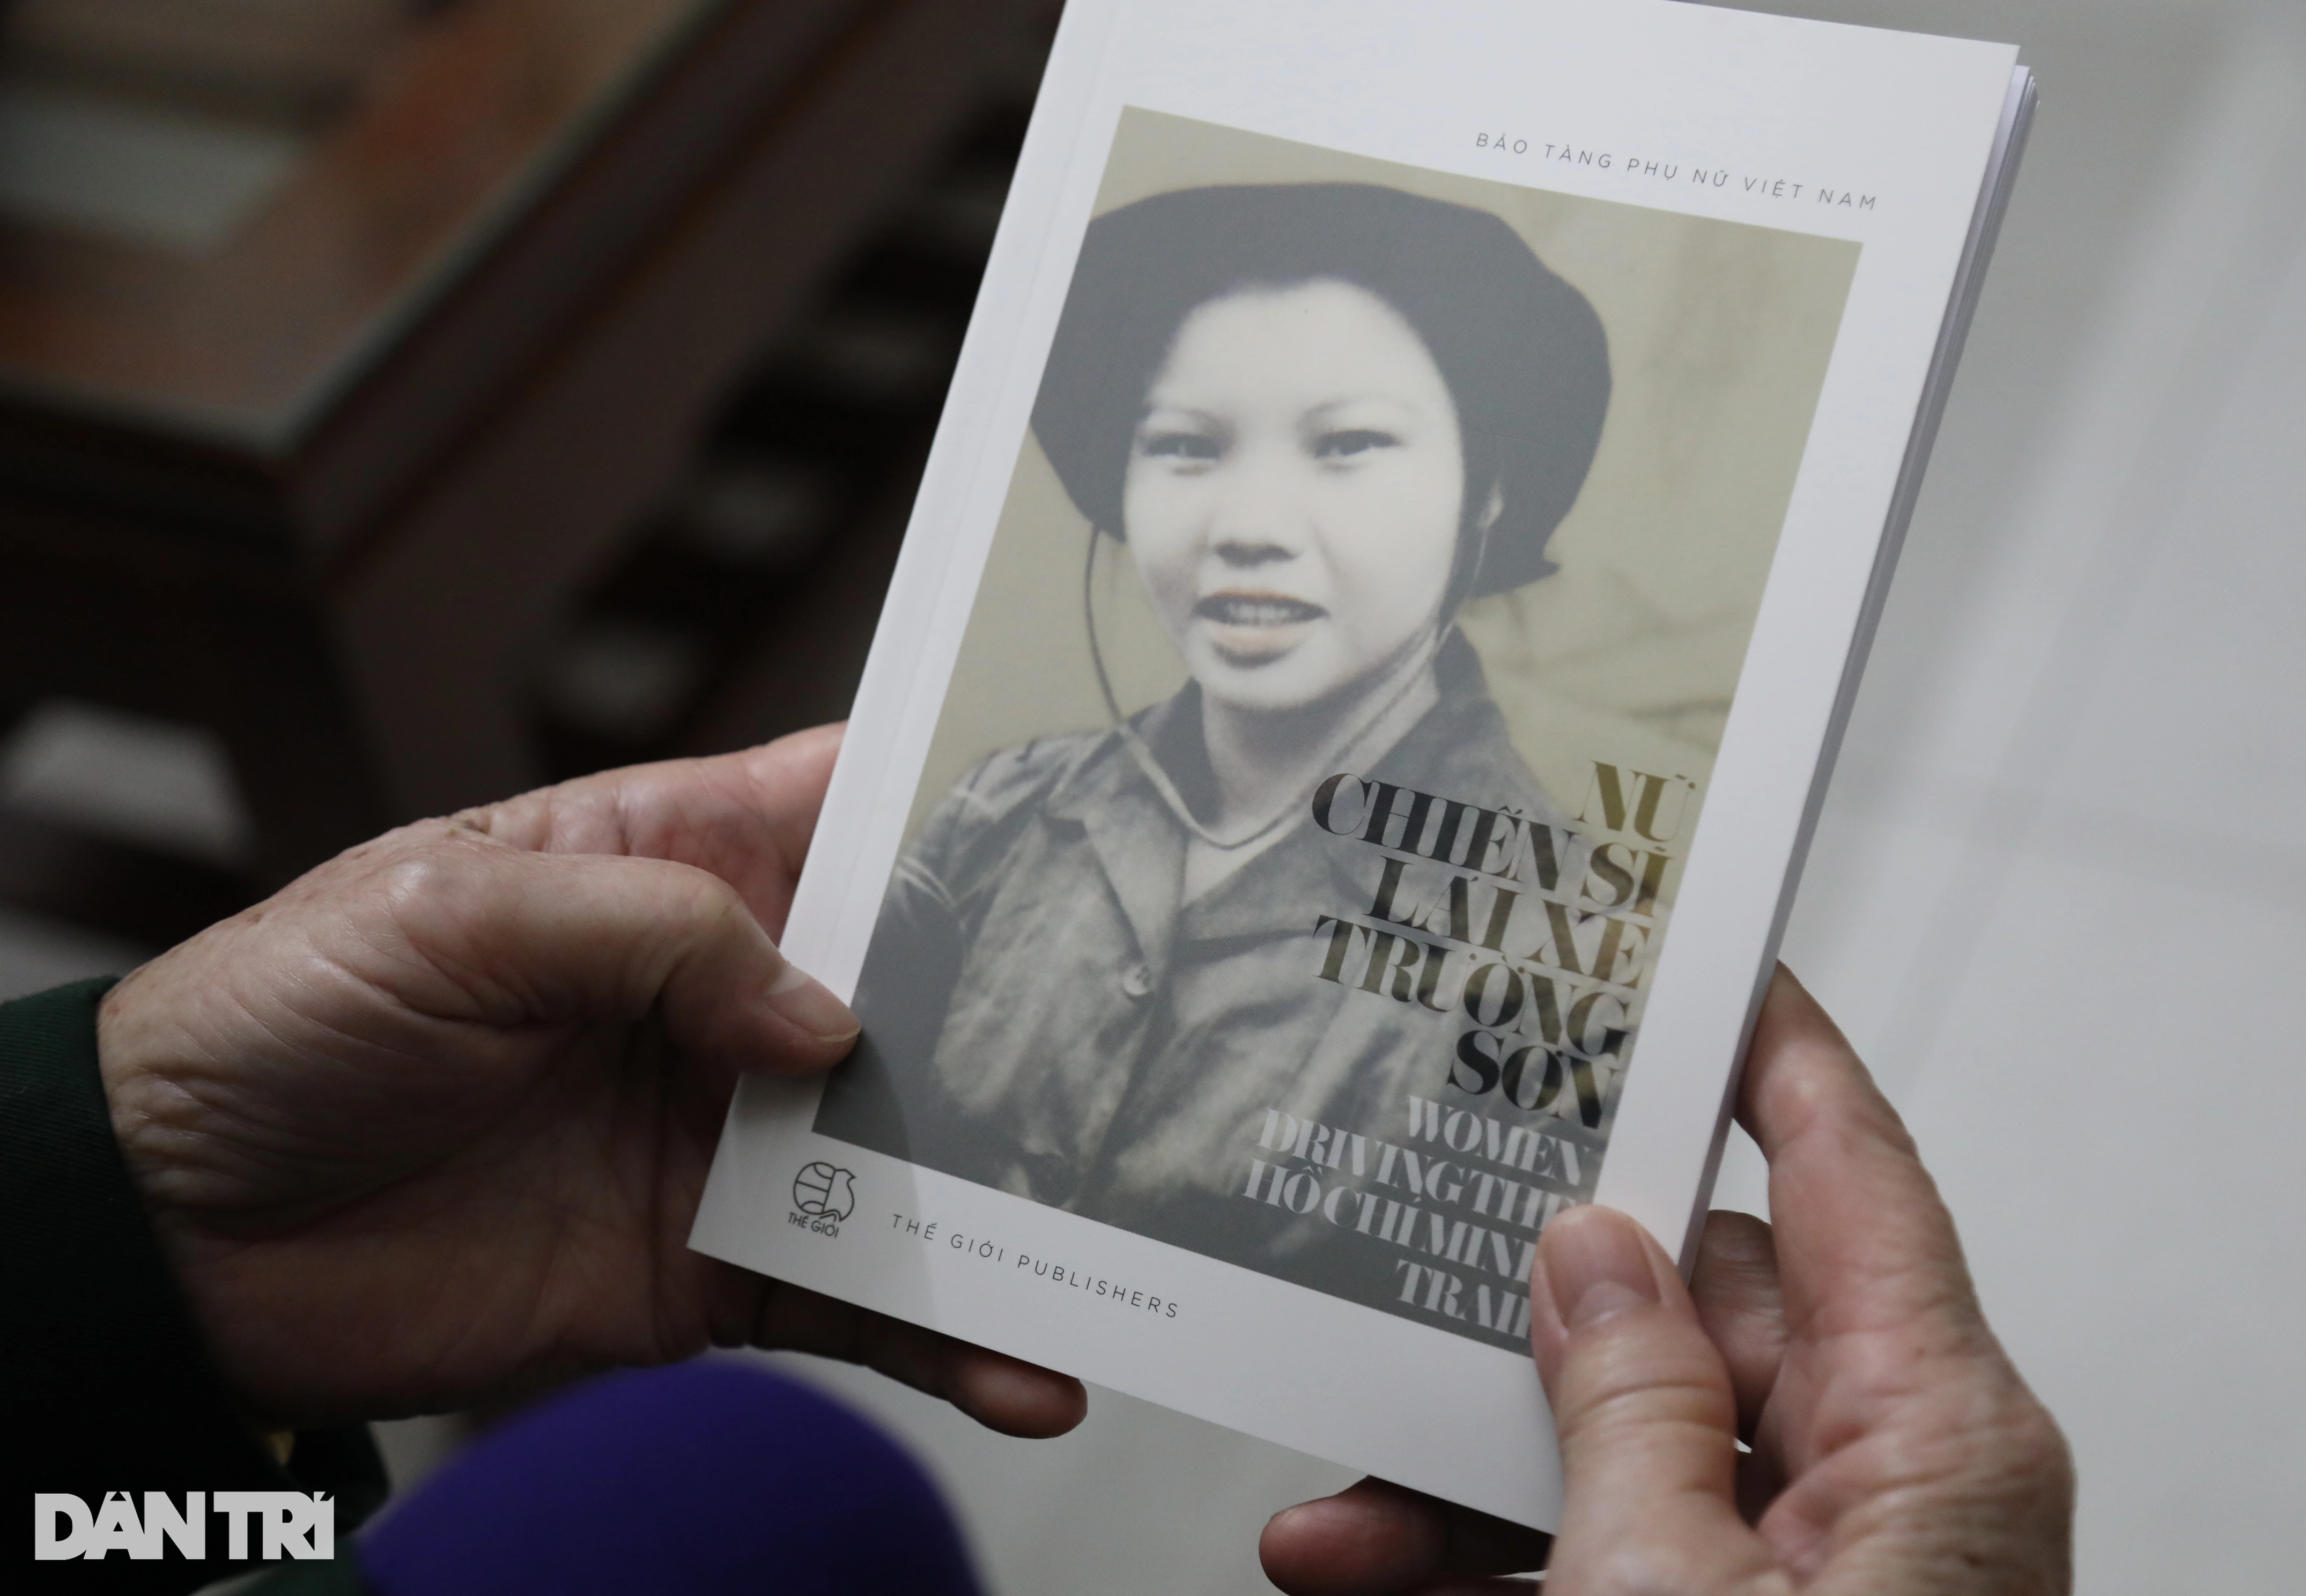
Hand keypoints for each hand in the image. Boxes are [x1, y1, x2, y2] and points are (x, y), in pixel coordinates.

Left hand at [97, 726, 1086, 1438]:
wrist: (175, 1236)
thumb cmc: (284, 1019)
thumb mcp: (451, 913)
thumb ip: (653, 934)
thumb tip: (824, 1017)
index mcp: (668, 862)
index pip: (853, 805)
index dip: (969, 798)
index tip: (1101, 809)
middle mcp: (724, 998)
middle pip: (922, 992)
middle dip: (1035, 1018)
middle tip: (1165, 1047)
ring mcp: (728, 1139)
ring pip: (912, 1159)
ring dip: (1018, 1199)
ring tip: (1131, 1236)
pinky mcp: (711, 1271)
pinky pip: (856, 1297)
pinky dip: (945, 1334)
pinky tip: (1026, 1364)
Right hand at [1259, 967, 2072, 1593]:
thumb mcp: (1672, 1593)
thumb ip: (1631, 1403)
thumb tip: (1592, 1252)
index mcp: (1936, 1435)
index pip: (1851, 1171)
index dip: (1773, 1050)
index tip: (1697, 957)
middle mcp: (1885, 1485)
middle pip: (1700, 1311)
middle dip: (1534, 1299)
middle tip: (1418, 1232)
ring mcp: (1806, 1569)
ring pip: (1621, 1444)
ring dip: (1463, 1461)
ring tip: (1335, 1478)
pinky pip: (1602, 1552)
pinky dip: (1475, 1559)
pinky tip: (1350, 1560)